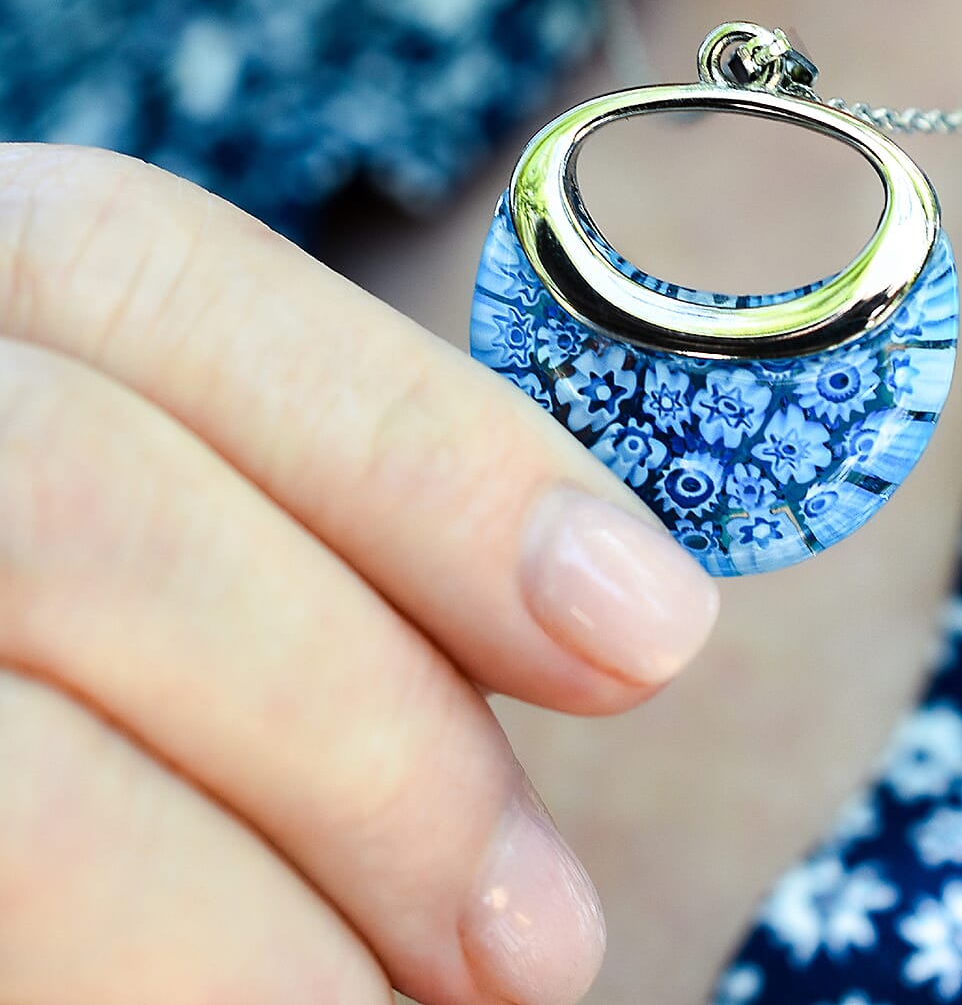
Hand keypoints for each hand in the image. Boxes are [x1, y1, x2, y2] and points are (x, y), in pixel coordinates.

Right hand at [0, 145, 719, 1004]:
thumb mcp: (200, 521)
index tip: (650, 625)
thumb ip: (317, 531)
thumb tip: (611, 613)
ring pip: (7, 769)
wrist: (17, 760)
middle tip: (545, 933)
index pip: (138, 273)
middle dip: (362, 727)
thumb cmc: (128, 648)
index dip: (419, 449)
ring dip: (255, 922)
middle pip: (82, 510)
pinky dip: (157, 982)